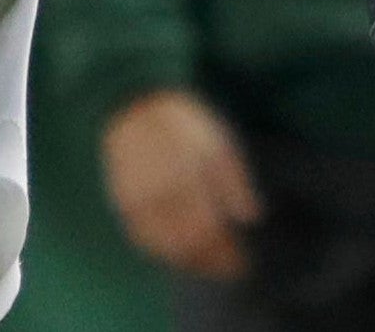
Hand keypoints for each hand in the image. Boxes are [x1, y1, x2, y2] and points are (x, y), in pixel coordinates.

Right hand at [101, 89, 262, 281]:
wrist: (133, 105)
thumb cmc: (183, 124)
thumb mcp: (217, 141)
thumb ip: (234, 179)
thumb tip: (251, 217)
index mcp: (188, 176)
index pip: (210, 231)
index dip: (227, 254)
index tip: (244, 264)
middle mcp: (160, 193)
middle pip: (190, 245)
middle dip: (213, 263)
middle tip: (231, 270)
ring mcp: (138, 201)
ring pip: (166, 248)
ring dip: (191, 263)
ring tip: (210, 266)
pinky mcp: (123, 204)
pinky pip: (144, 240)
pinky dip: (165, 253)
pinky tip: (181, 255)